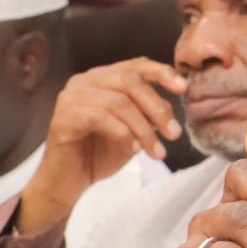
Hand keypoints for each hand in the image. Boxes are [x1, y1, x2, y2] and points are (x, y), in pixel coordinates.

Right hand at [18, 58, 187, 234]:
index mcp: (103, 78)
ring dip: (143, 128)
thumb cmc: (100, 153)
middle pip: (129, 80)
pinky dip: (122, 134)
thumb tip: (170, 106)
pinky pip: (99, 117)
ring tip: (156, 151)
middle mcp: (85, 81)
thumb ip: (150, 114)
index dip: (162, 72)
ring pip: (118, 101)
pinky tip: (133, 150)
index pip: (135, 65)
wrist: (69, 182)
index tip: (184, 88)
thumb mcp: (135, 131)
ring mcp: (71, 97)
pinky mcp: (63, 117)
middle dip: (157, 107)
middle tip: (174, 134)